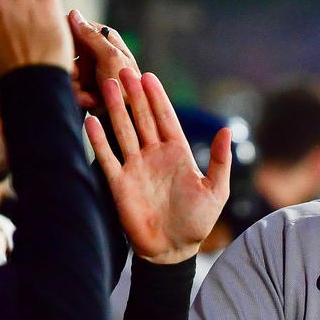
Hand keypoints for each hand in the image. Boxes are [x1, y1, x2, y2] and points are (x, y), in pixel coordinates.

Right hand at [70, 11, 140, 113]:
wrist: (128, 118)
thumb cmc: (125, 87)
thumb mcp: (110, 58)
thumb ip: (92, 36)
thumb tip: (74, 13)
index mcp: (107, 38)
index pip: (77, 26)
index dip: (68, 38)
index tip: (64, 51)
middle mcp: (99, 50)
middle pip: (69, 49)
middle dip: (71, 66)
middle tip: (78, 77)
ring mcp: (92, 68)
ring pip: (67, 68)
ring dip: (74, 83)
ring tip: (87, 95)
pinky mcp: (87, 85)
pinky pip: (71, 83)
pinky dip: (78, 93)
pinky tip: (88, 100)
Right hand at [85, 66, 230, 264]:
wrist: (172, 250)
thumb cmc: (197, 222)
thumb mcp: (216, 191)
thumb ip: (220, 161)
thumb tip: (228, 131)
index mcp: (178, 153)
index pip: (166, 118)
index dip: (157, 98)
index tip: (149, 76)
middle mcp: (154, 155)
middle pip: (142, 118)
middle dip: (134, 95)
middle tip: (124, 69)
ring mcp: (135, 167)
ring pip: (123, 131)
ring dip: (116, 109)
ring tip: (108, 85)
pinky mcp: (120, 183)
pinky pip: (107, 157)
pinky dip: (99, 140)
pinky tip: (91, 121)